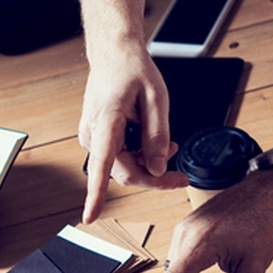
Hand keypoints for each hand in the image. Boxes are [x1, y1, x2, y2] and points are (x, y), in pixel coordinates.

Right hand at [79, 46, 185, 221]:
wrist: (114, 54)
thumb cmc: (132, 70)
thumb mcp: (157, 99)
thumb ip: (157, 136)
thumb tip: (157, 169)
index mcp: (106, 122)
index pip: (101, 165)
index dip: (96, 195)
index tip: (90, 217)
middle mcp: (93, 134)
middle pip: (124, 173)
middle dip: (153, 178)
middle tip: (182, 178)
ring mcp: (93, 137)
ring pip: (123, 168)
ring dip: (148, 166)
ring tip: (171, 149)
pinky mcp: (97, 138)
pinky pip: (119, 158)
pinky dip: (139, 157)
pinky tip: (155, 146)